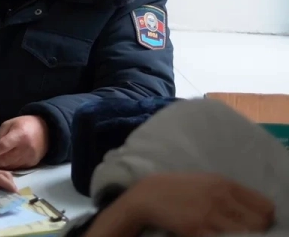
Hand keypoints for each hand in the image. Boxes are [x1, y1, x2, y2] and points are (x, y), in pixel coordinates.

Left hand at [0, 116, 48, 169]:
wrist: (46, 130)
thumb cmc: (24, 124)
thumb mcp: (9, 124)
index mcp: (19, 135)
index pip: (3, 146)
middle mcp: (26, 148)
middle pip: (6, 159)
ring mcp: (30, 157)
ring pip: (11, 166)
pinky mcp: (33, 163)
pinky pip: (17, 168)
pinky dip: (8, 167)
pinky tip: (2, 165)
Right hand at [114, 173, 274, 236]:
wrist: (147, 196)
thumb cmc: (178, 188)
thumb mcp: (206, 181)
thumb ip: (230, 192)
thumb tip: (255, 210)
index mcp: (224, 183)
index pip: (265, 206)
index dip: (263, 217)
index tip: (253, 222)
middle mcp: (220, 197)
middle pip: (260, 223)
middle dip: (255, 230)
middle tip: (241, 231)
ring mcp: (208, 214)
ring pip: (244, 234)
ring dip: (238, 236)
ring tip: (224, 233)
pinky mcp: (196, 230)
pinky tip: (211, 234)